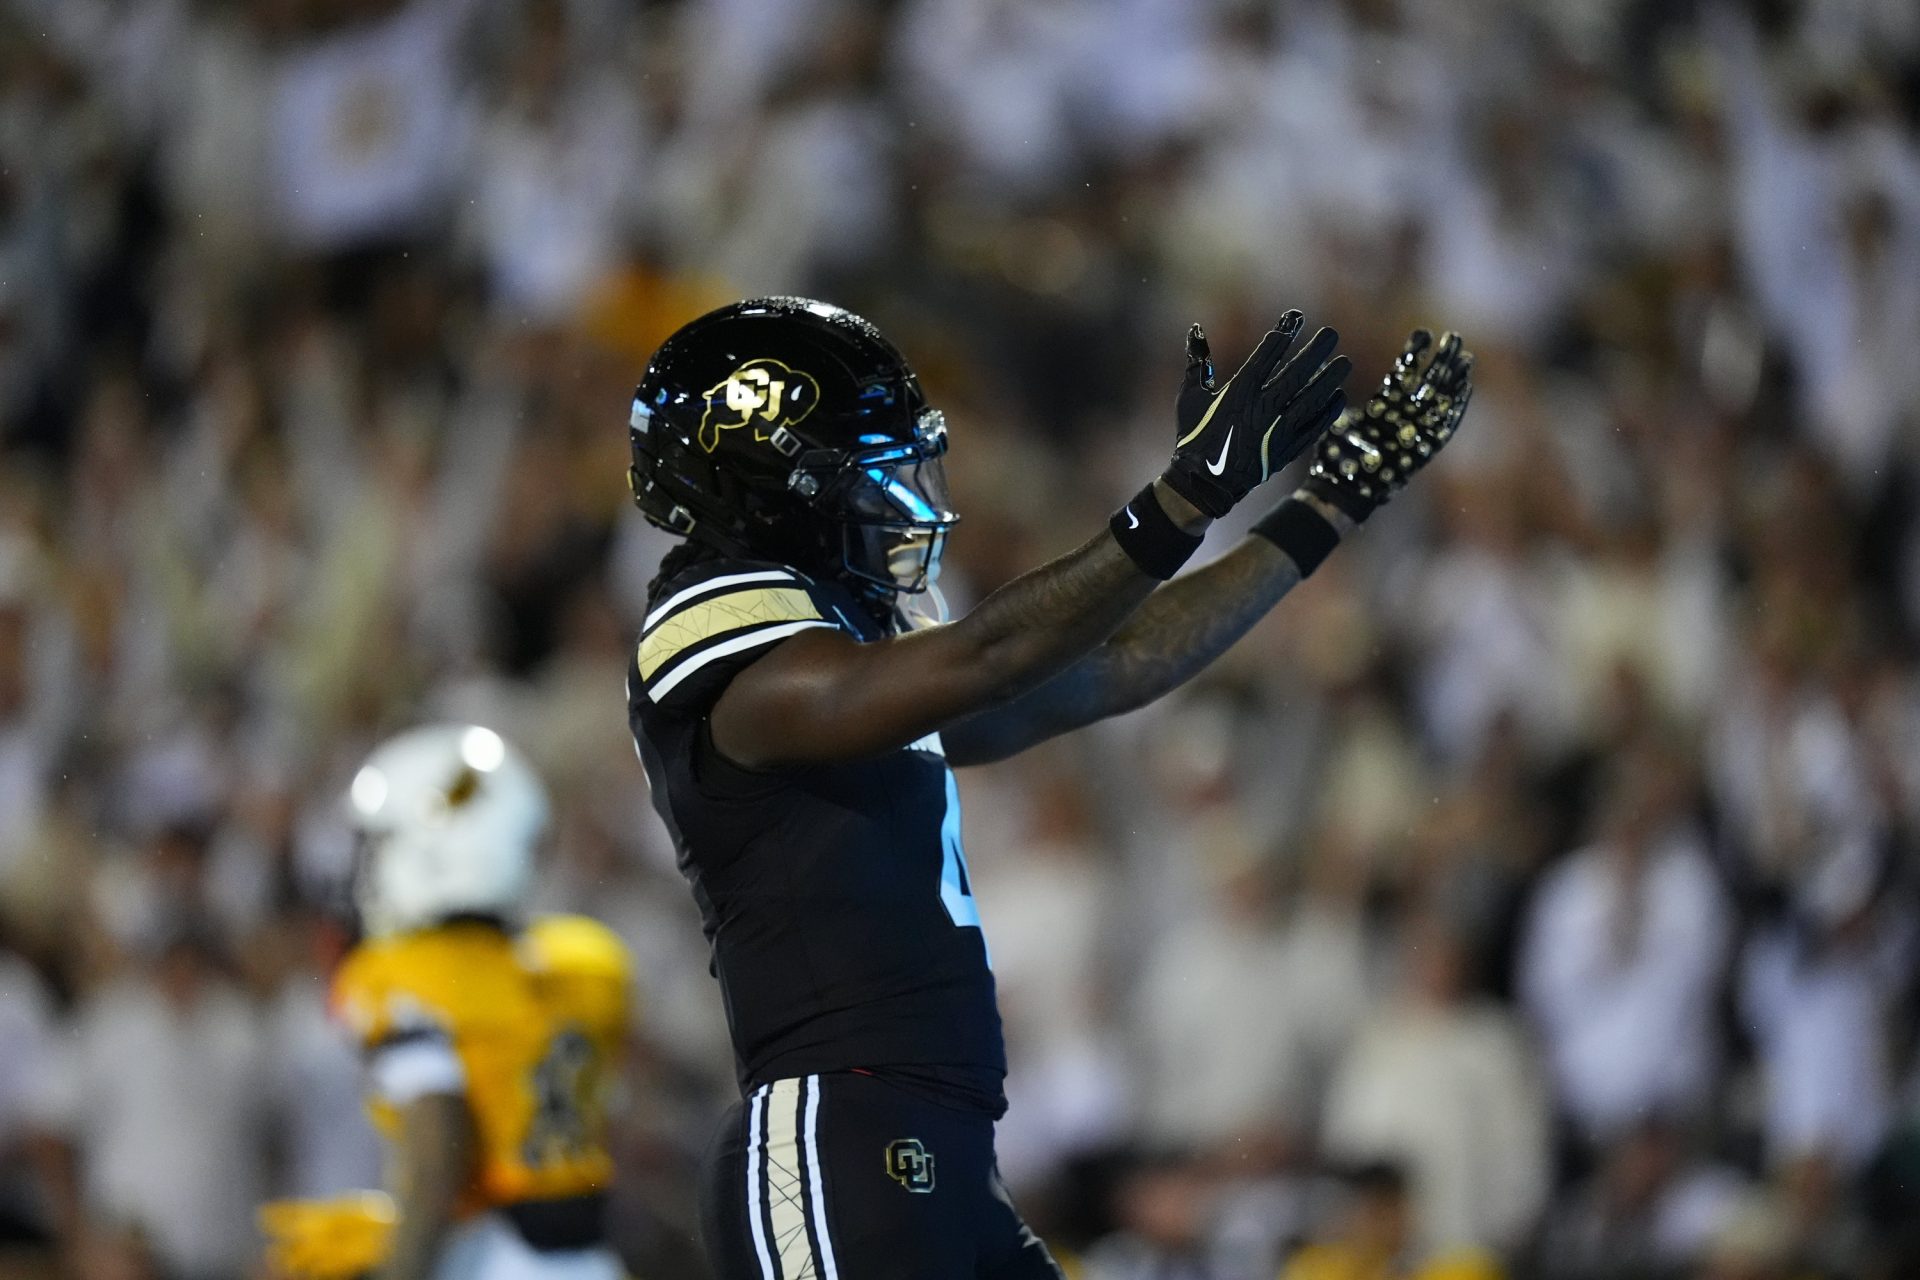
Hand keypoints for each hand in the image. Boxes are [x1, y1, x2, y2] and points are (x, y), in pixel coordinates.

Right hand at [1162, 311, 1349, 518]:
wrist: (1203, 484)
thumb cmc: (1193, 436)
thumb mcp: (1190, 397)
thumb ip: (1196, 363)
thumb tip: (1195, 331)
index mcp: (1237, 393)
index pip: (1266, 357)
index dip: (1283, 335)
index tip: (1295, 318)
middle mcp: (1260, 410)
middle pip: (1296, 375)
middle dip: (1315, 352)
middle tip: (1332, 334)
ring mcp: (1276, 432)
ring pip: (1311, 401)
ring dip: (1329, 380)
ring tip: (1344, 362)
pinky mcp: (1285, 451)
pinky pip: (1313, 428)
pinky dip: (1327, 413)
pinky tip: (1339, 397)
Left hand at [1302, 328, 1472, 519]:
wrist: (1341, 492)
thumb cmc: (1335, 460)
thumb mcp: (1336, 423)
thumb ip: (1340, 400)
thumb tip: (1326, 374)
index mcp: (1381, 410)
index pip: (1401, 375)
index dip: (1412, 355)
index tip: (1422, 333)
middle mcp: (1400, 419)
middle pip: (1425, 384)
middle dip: (1440, 360)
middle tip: (1453, 336)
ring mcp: (1412, 434)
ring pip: (1437, 402)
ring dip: (1452, 379)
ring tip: (1465, 355)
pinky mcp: (1423, 451)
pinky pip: (1444, 427)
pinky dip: (1456, 408)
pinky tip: (1468, 388)